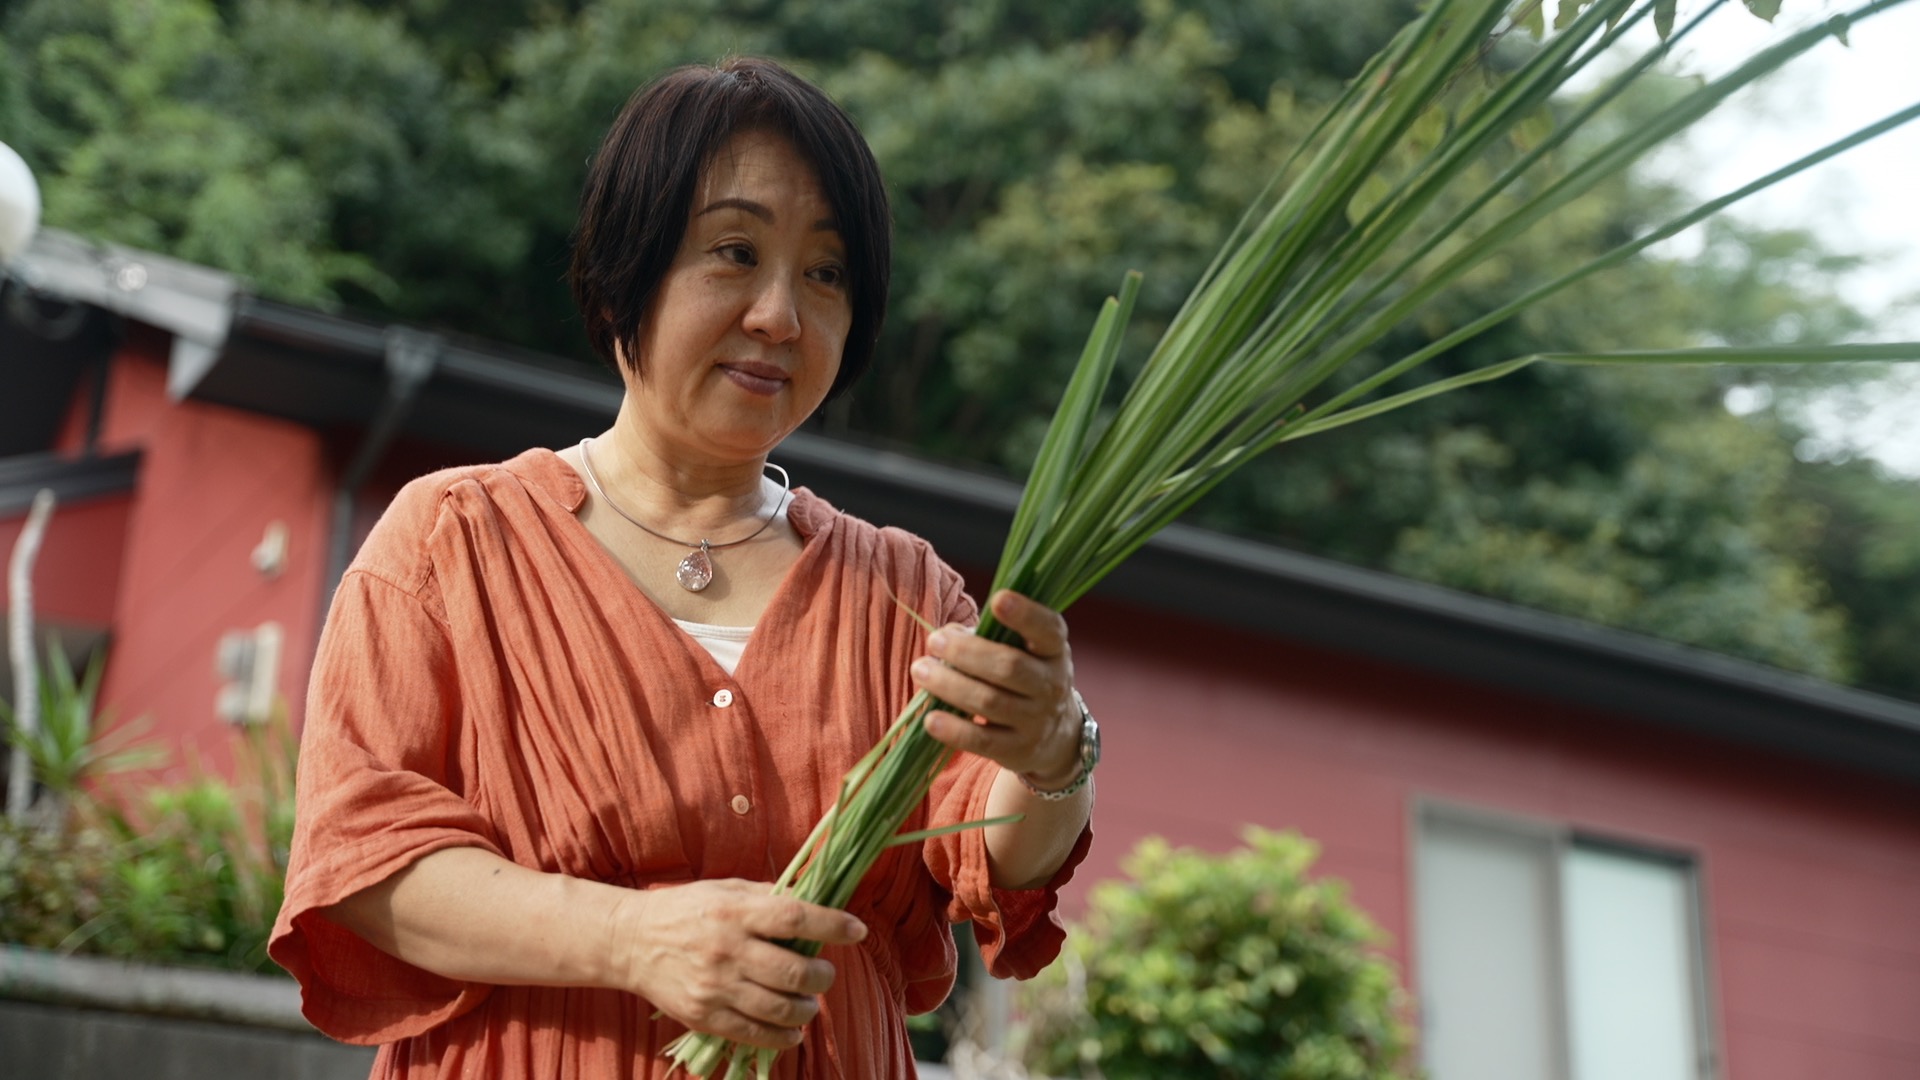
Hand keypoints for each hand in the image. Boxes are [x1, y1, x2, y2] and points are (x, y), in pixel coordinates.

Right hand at [610, 879, 866, 1049]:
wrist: (631, 942)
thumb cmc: (688, 910)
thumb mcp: (726, 889)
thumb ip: (769, 896)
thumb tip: (816, 900)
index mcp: (735, 912)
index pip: (795, 918)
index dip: (832, 926)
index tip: (857, 931)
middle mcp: (727, 950)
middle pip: (793, 972)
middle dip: (823, 977)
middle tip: (825, 975)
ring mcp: (714, 986)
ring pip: (779, 1009)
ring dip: (806, 1009)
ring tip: (809, 1002)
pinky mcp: (703, 1015)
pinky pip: (754, 1034)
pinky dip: (782, 1037)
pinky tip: (792, 1030)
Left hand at [911, 590, 1080, 787]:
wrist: (1054, 737)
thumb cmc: (1024, 678)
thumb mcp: (1022, 651)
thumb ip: (988, 636)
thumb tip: (947, 634)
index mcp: (1054, 650)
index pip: (1047, 629)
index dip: (1026, 614)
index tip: (998, 599)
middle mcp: (1052, 685)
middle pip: (1009, 666)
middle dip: (967, 652)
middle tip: (934, 641)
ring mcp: (1036, 720)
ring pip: (989, 701)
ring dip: (950, 685)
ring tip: (921, 670)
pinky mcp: (1018, 750)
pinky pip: (982, 740)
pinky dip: (954, 730)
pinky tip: (930, 719)